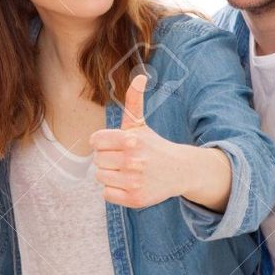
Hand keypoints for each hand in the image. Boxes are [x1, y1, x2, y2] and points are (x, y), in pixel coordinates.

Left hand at [90, 75, 192, 207]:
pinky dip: (114, 190)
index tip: (115, 144)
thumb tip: (140, 76)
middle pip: (97, 160)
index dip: (102, 142)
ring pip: (100, 177)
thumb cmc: (154, 146)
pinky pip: (106, 193)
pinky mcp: (135, 199)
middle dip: (107, 158)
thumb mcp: (141, 123)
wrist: (180, 171)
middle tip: (123, 158)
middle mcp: (133, 160)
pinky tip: (128, 183)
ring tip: (126, 171)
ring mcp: (134, 181)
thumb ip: (134, 100)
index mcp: (132, 139)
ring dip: (110, 174)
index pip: (95, 141)